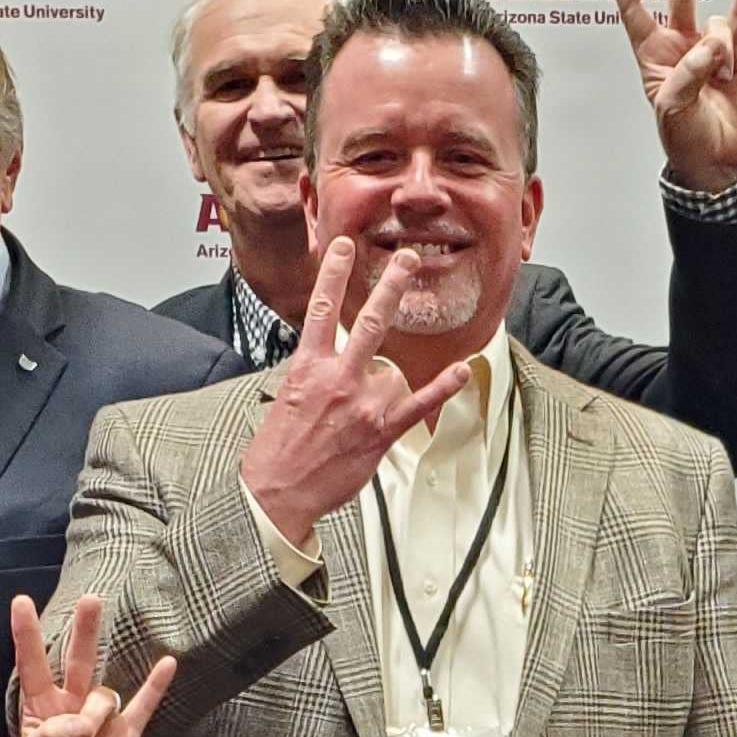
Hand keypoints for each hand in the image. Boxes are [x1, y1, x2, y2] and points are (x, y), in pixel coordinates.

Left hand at [8, 589, 174, 736]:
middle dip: (85, 630)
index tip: (21, 601)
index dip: (28, 635)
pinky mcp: (127, 733)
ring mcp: (101, 717)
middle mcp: (71, 705)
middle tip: (93, 599)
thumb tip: (85, 723)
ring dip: (97, 713)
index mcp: (41, 708)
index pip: (33, 664)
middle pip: (77, 660)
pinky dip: (155, 685)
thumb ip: (54, 733)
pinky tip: (168, 663)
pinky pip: (143, 704)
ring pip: (103, 693)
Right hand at [235, 239, 470, 545]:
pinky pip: (418, 404)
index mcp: (308, 366)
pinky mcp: (380, 432)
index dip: (333, 274)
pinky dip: (441, 388)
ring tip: (362, 410)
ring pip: (392, 372)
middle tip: (407, 259)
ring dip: (385, 385)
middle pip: (370, 322)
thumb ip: (313, 371)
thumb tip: (331, 357)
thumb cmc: (278, 448)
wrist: (277, 490)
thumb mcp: (286, 396)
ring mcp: (362, 404)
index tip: (342, 246)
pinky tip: (459, 370)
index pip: (321, 309)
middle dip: (390, 286)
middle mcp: (338, 379)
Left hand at [603, 0, 736, 192]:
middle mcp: (681, 46)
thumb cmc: (686, 140)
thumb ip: (688, 72)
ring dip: (720, 47)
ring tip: (722, 75)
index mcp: (653, 57)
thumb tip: (712, 45)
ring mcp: (710, 48)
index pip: (635, 12)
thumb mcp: (673, 108)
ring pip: (714, 21)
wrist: (719, 160)